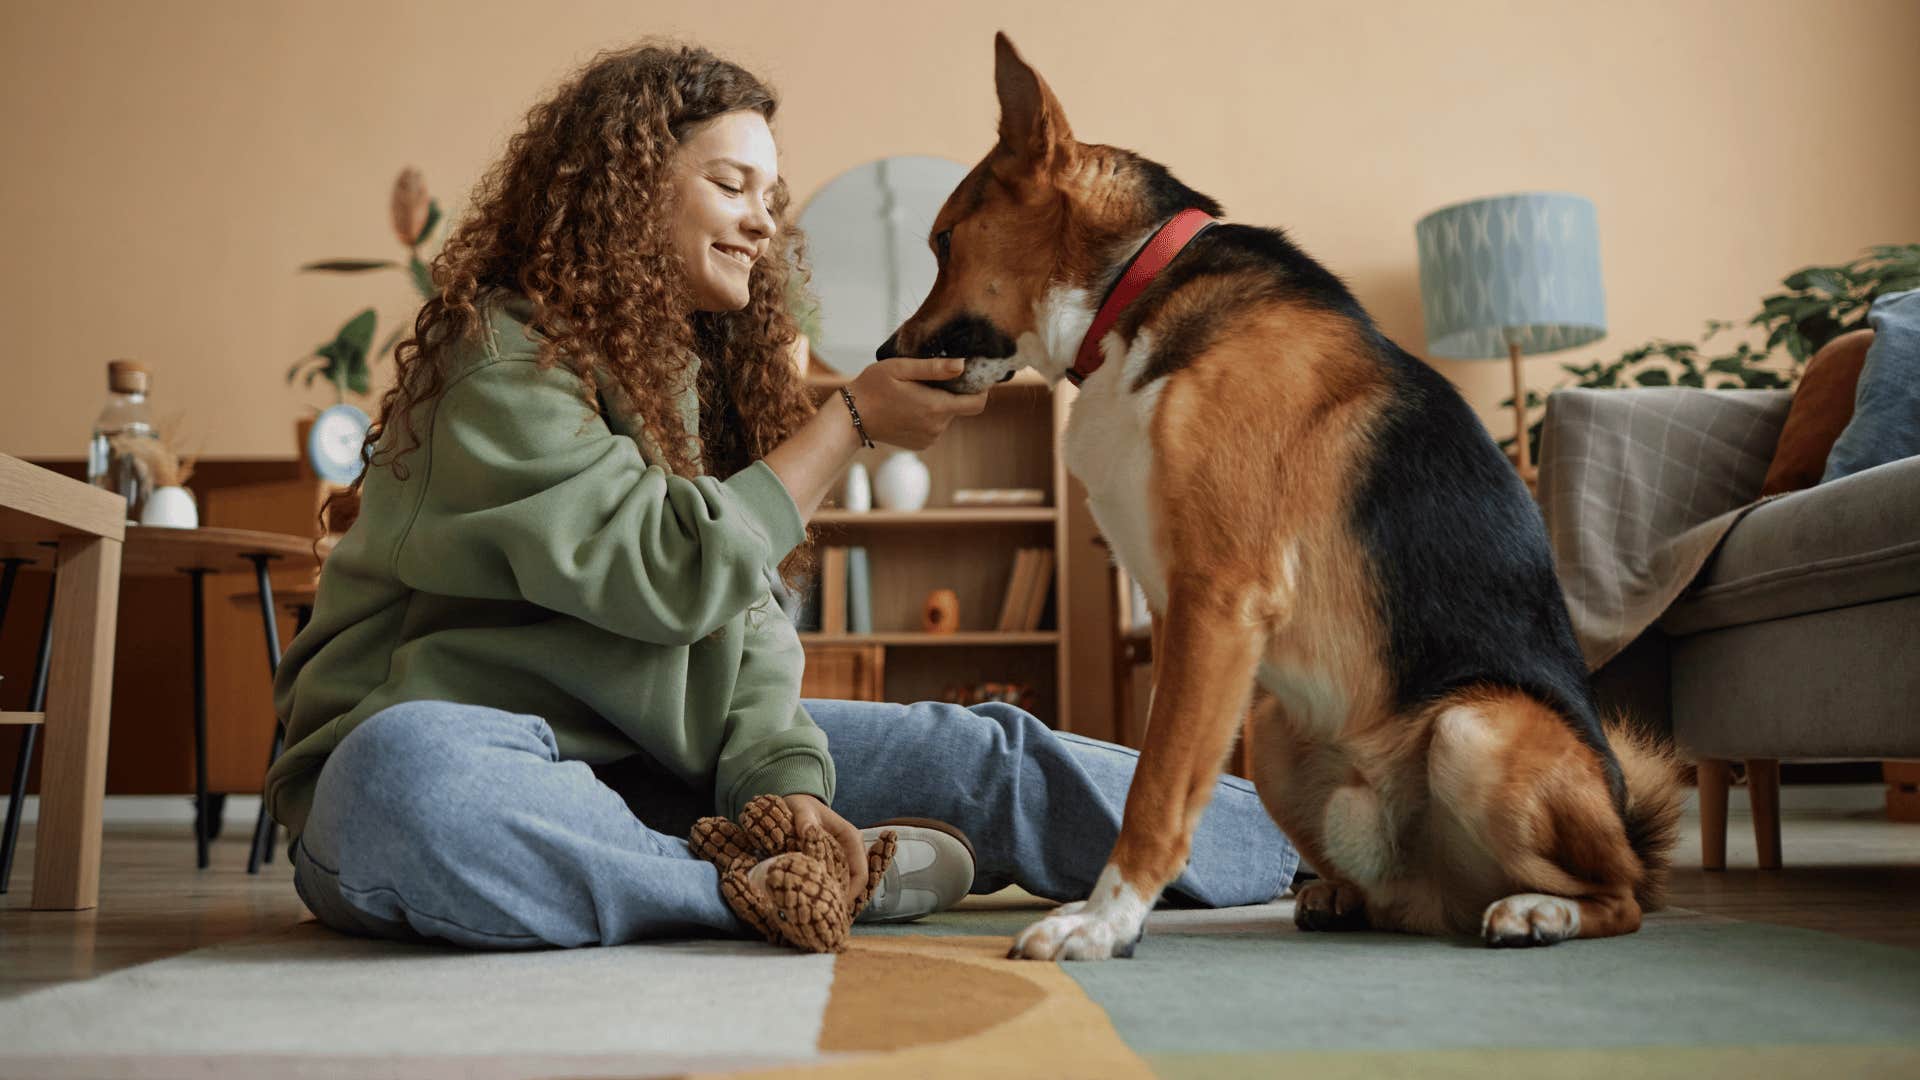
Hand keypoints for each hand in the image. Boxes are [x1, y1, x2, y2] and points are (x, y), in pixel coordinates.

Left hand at [782, 793, 866, 906]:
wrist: (798, 801)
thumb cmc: (801, 805)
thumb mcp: (801, 809)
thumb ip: (805, 821)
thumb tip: (807, 833)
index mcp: (850, 838)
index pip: (860, 873)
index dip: (851, 893)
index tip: (833, 907)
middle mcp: (851, 849)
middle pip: (856, 883)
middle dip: (843, 900)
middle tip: (824, 916)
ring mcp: (844, 856)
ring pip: (847, 884)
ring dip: (836, 897)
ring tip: (819, 913)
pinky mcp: (834, 861)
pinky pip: (837, 880)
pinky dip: (829, 891)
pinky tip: (815, 902)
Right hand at [845, 357, 990, 450]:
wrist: (851, 418)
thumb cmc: (872, 387)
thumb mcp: (900, 369)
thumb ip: (933, 368)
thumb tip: (962, 365)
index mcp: (935, 407)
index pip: (977, 403)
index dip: (980, 389)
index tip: (970, 376)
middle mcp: (936, 427)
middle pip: (959, 407)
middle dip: (950, 392)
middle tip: (926, 380)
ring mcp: (929, 438)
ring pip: (946, 416)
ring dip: (937, 404)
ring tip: (912, 393)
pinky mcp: (921, 444)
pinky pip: (934, 426)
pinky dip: (927, 416)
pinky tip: (907, 407)